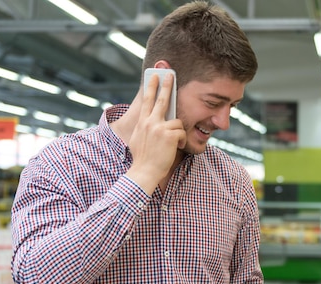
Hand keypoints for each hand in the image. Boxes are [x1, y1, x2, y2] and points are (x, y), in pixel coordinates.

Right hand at [126, 72, 185, 194]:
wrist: (144, 171)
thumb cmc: (143, 159)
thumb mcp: (139, 139)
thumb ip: (144, 128)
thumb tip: (148, 121)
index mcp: (142, 122)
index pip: (147, 100)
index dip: (151, 86)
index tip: (154, 75)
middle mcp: (150, 122)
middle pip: (161, 99)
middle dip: (166, 85)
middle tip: (170, 74)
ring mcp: (159, 128)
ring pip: (177, 122)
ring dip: (178, 133)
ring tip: (172, 144)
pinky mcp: (169, 135)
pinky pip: (182, 132)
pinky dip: (181, 141)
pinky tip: (175, 148)